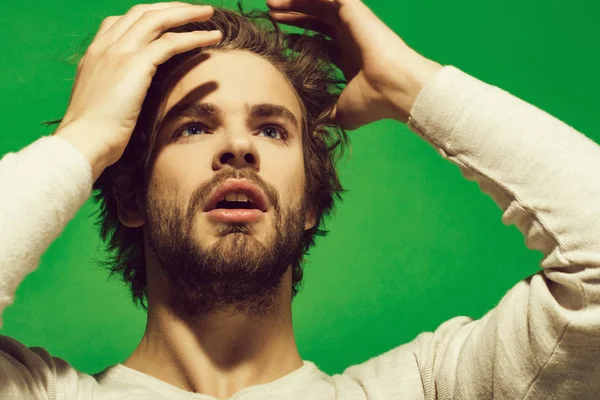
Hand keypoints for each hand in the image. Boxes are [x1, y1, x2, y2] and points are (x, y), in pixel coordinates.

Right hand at [54, 2, 221, 179]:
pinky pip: (170, 43)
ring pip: (158, 20)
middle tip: (195, 10)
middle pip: (143, 12)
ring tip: (209, 15)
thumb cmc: (92, 134)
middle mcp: (105, 46)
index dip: (149, 15)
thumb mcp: (102, 103)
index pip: (122, 20)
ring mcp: (119, 52)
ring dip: (187, 14)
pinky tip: (212, 38)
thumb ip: (114, 88)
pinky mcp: (135, 65)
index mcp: (95, 53)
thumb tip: (130, 94)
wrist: (83, 142)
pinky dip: (194, 37)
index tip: (169, 19)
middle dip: (172, 7)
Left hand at [267, 0, 442, 127]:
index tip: (281, 42)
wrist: (393, 88)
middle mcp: (352, 38)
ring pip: (319, 6)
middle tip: (271, 17)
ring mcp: (354, 23)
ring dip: (295, 4)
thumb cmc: (372, 103)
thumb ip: (323, 114)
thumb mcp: (340, 113)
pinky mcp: (354, 10)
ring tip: (271, 4)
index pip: (321, 44)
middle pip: (317, 22)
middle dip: (293, 18)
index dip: (300, 41)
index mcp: (350, 59)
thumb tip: (310, 127)